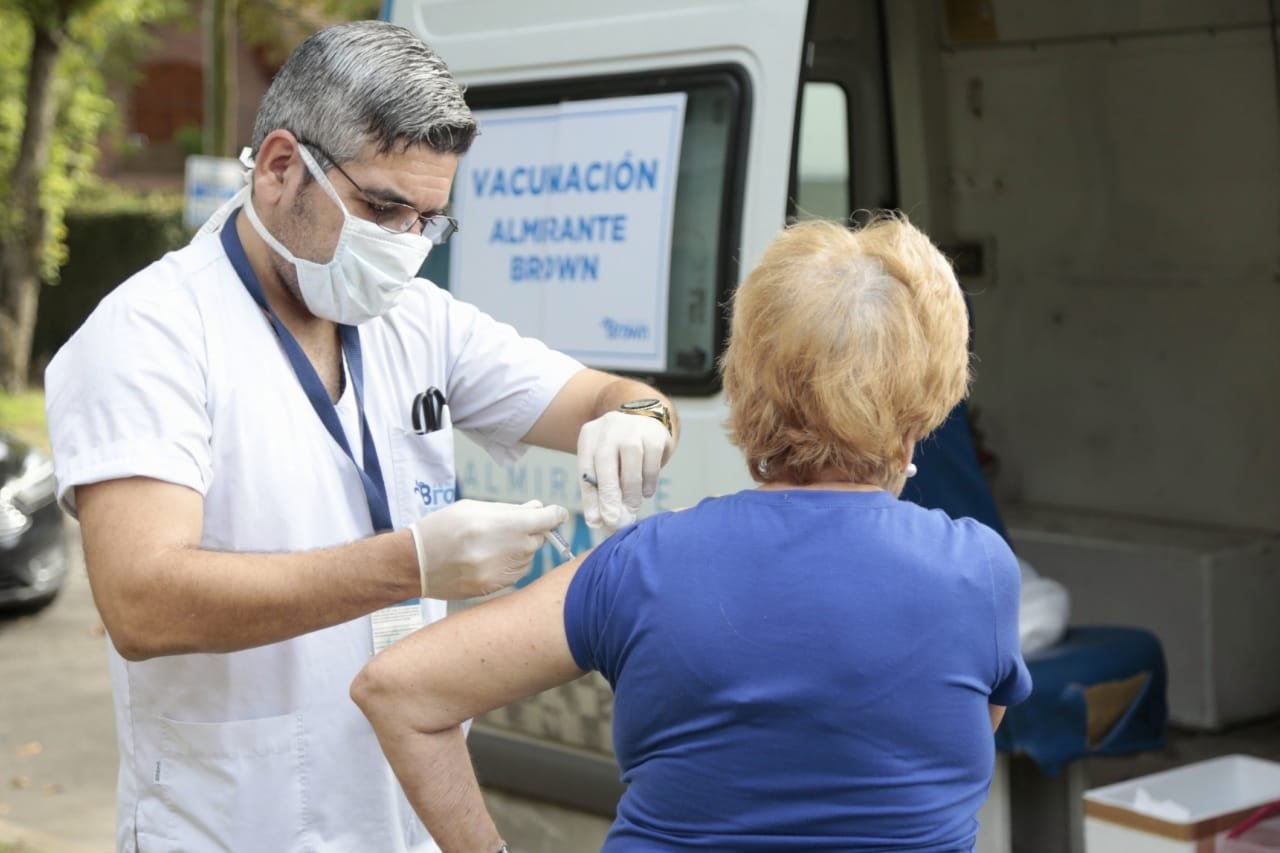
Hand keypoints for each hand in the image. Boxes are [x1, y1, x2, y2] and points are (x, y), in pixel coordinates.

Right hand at [410, 499, 567, 598]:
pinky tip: (488, 559)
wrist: (414, 563)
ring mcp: (501, 572)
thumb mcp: (473, 507)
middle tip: (509, 527)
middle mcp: (505, 550)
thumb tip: (537, 507)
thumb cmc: (442, 528)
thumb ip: (509, 509)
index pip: (546, 520)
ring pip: (528, 558)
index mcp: (501, 525)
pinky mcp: (494, 588)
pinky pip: (516, 574)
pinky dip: (510, 565)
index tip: (557, 514)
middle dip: (531, 531)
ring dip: (520, 549)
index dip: (554, 514)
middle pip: (537, 539)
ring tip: (491, 545)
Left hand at [578, 411, 671, 530]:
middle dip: (609, 495)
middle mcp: (609, 427)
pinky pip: (652, 463)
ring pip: (631, 463)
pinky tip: (646, 492)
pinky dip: (649, 483)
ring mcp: (633, 428)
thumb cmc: (619, 452)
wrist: (645, 424)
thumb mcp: (603, 463)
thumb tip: (598, 521)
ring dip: (631, 492)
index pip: (585, 469)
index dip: (590, 497)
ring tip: (632, 507)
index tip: (596, 521)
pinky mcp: (654, 434)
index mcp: (590, 436)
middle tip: (614, 520)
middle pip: (605, 463)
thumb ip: (599, 490)